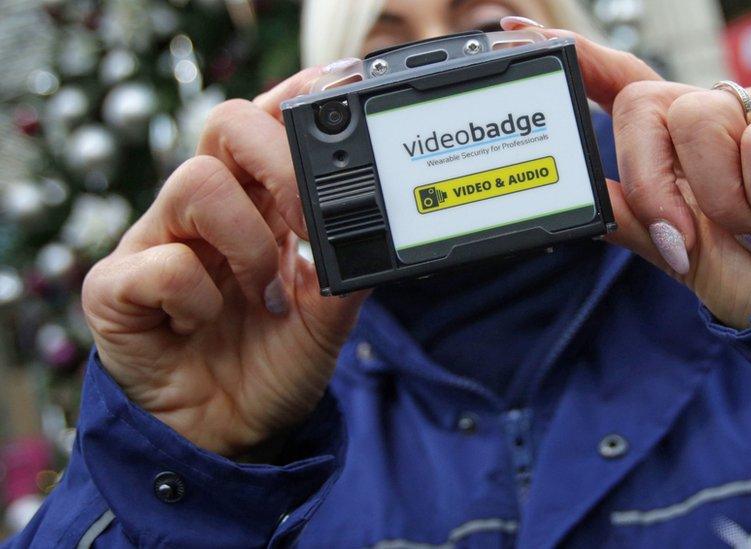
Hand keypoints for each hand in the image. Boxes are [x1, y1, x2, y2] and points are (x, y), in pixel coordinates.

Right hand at [82, 68, 366, 457]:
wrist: (231, 433)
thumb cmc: (273, 365)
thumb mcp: (328, 323)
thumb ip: (346, 275)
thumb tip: (369, 231)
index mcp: (259, 209)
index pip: (267, 130)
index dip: (292, 102)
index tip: (332, 95)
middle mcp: (209, 214)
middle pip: (226, 126)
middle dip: (276, 160)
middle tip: (305, 218)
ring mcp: (161, 243)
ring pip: (195, 183)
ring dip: (245, 241)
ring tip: (263, 293)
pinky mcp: (120, 287)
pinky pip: (158, 262)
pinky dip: (194, 295)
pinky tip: (203, 323)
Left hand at [502, 19, 750, 328]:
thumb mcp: (679, 254)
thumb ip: (633, 218)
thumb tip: (578, 197)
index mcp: (681, 143)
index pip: (622, 85)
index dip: (575, 59)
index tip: (513, 35)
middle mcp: (721, 116)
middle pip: (646, 105)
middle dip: (653, 184)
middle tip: (686, 238)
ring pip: (701, 119)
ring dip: (721, 201)